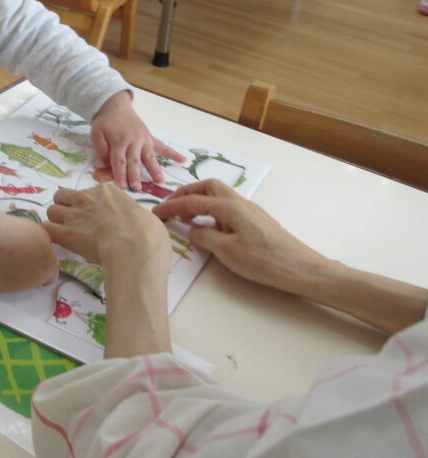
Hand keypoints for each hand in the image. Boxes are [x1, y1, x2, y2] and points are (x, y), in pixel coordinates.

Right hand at [0, 209, 57, 292]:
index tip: (38, 261)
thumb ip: (45, 247)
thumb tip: (41, 249)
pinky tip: (0, 262)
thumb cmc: (17, 232)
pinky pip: (5, 281)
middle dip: (31, 271)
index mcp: (48, 267)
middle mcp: (36, 280)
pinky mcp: (3, 286)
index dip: (44, 267)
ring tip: (9, 257)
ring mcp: (19, 285)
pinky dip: (3, 274)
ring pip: (21, 282)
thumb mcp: (41, 233)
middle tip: (21, 257)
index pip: (52, 275)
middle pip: (37, 280)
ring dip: (18, 273)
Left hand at [45, 184, 169, 272]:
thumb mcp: (145, 216)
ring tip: (66, 234)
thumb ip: (131, 215)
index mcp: (108, 192)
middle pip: (63, 196)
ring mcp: (74, 214)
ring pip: (52, 210)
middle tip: (74, 222)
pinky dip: (49, 235)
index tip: (95, 217)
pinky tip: (57, 243)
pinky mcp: (65, 233)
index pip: (88, 192)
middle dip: (66, 207)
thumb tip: (134, 223)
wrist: (136, 247)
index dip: (89, 205)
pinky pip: (46, 228)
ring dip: (56, 221)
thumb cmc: (148, 234)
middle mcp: (87, 198)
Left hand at [89, 91, 184, 189]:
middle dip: (136, 176)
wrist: (115, 106)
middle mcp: (133, 140)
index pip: (119, 161)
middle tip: (138, 188)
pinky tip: (184, 160)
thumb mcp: (96, 134)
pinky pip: (163, 146)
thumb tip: (109, 164)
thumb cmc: (105, 123)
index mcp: (118, 141)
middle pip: (134, 161)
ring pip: (149, 156)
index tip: (122, 186)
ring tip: (160, 181)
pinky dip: (174, 153)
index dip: (120, 174)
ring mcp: (144, 139)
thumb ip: (102, 150)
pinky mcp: (150, 137)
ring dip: (155, 169)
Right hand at [153, 180, 323, 294]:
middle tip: (172, 207)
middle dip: (187, 193)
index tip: (155, 213)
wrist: (303, 269)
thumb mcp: (227, 252)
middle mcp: (240, 203)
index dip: (172, 206)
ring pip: (220, 196)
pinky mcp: (257, 221)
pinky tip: (210, 228)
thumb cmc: (264, 261)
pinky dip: (212, 211)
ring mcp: (251, 211)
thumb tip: (193, 229)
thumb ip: (205, 236)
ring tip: (187, 218)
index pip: (193, 201)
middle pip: (208, 187)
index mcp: (230, 207)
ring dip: (200, 201)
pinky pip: (228, 208)